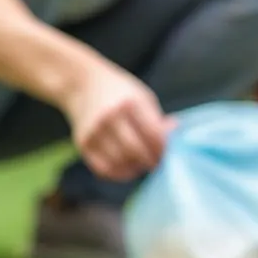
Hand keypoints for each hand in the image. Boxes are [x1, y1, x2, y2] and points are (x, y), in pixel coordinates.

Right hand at [62, 64, 175, 181]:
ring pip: (120, 163)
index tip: (167, 153)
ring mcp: (94, 131)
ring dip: (136, 168)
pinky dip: (119, 173)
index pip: (153, 135)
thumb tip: (174, 139)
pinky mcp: (83, 143)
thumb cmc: (119, 92)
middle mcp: (109, 117)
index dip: (163, 149)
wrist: (82, 84)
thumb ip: (157, 121)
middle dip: (150, 161)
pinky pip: (104, 169)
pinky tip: (127, 167)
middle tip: (157, 163)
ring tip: (142, 163)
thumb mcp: (142, 97)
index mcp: (129, 103)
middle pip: (136, 151)